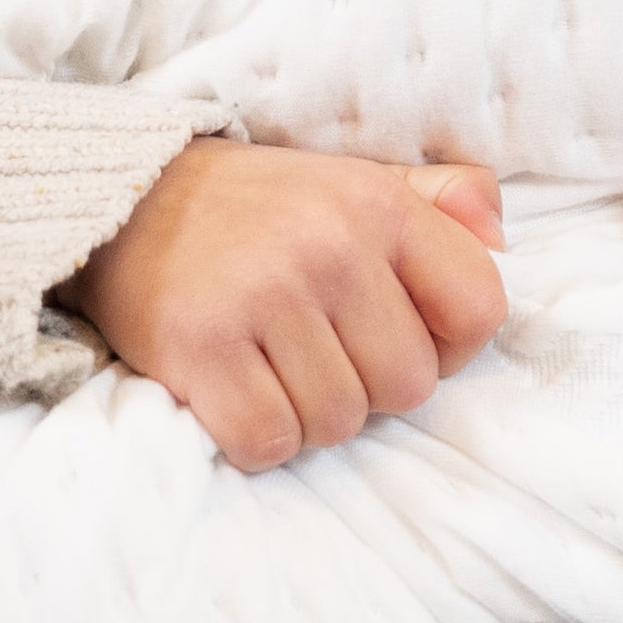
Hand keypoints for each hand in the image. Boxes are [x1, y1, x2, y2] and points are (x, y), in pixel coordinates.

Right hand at [63, 138, 509, 470]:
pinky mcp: (200, 348)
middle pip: (408, 386)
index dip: (450, 346)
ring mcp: (263, 297)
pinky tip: (235, 393)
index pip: (478, 310)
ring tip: (271, 366)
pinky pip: (270, 442)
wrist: (123, 200)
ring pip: (338, 422)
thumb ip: (439, 200)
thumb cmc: (257, 209)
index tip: (396, 335)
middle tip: (317, 353)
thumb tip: (499, 235)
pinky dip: (257, 438)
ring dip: (308, 414)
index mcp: (379, 204)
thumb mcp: (354, 180)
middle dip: (369, 388)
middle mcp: (328, 246)